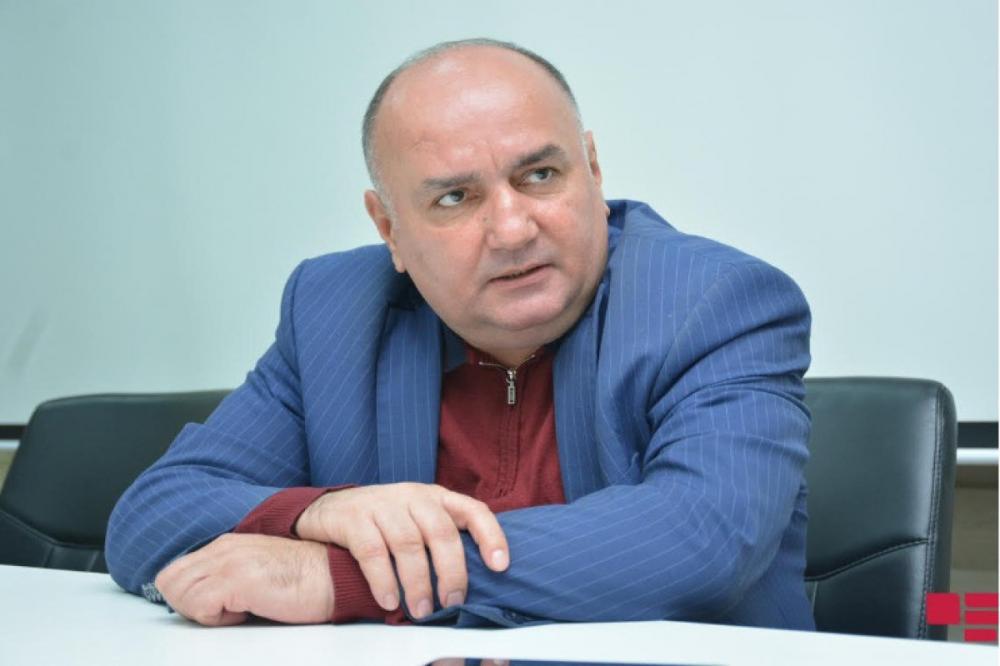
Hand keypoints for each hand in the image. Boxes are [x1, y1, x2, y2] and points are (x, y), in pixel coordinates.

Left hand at [154, 533, 332, 625]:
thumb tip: (200, 600)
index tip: (214, 608)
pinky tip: (245, 613)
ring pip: (178, 593)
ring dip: (201, 611)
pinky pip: (200, 606)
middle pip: (170, 582)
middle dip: (188, 606)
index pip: (174, 573)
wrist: (334, 576)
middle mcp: (224, 549)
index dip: (186, 597)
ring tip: (235, 611)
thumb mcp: (256, 570)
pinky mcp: (240, 579)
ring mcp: (231, 562)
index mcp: (225, 545)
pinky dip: (217, 619)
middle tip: (221, 613)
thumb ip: (227, 576)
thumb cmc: (303, 580)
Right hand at [295, 483, 508, 617]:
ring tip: (422, 611)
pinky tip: (389, 601)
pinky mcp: (354, 517)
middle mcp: (413, 496)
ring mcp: (382, 504)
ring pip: (408, 544)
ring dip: (417, 583)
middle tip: (453, 603)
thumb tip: (467, 584)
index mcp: (435, 497)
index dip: (491, 536)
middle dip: (451, 572)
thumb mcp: (416, 520)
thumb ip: (440, 539)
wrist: (328, 508)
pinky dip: (383, 580)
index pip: (473, 510)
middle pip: (441, 533)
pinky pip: (373, 551)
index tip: (501, 566)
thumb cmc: (382, 521)